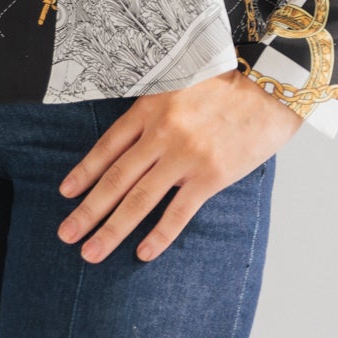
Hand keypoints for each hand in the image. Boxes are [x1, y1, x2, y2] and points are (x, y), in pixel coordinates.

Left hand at [56, 67, 302, 263]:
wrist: (272, 88)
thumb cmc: (227, 85)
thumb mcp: (179, 84)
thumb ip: (154, 111)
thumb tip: (128, 142)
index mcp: (151, 108)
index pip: (108, 146)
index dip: (84, 172)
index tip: (66, 194)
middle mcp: (163, 133)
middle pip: (116, 179)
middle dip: (88, 210)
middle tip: (66, 235)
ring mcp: (186, 156)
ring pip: (140, 200)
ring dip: (112, 229)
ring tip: (91, 252)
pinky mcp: (211, 176)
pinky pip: (178, 212)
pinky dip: (159, 235)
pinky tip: (142, 253)